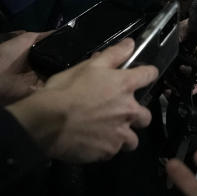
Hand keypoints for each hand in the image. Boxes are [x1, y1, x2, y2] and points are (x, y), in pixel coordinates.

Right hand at [7, 39, 158, 163]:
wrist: (47, 122)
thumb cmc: (65, 90)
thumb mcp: (87, 66)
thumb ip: (113, 55)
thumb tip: (131, 43)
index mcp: (125, 86)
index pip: (149, 75)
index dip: (147, 74)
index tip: (143, 76)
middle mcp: (129, 111)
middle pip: (146, 116)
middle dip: (137, 115)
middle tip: (120, 114)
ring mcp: (119, 134)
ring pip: (132, 140)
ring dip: (124, 136)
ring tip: (108, 133)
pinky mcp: (108, 152)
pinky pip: (113, 151)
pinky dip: (106, 147)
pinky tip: (92, 142)